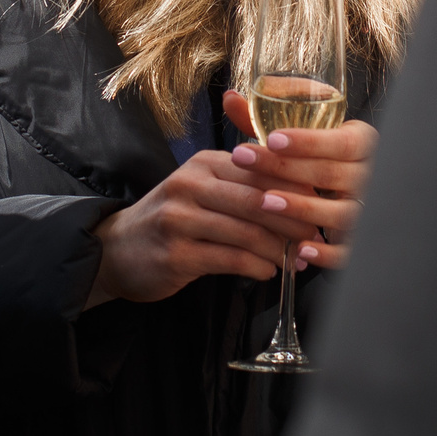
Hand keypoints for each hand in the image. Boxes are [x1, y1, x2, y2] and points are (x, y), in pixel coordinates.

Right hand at [85, 149, 329, 307]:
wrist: (118, 250)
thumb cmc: (173, 220)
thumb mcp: (203, 190)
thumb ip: (243, 186)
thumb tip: (300, 194)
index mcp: (203, 164)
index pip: (260, 170)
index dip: (294, 189)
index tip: (318, 207)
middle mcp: (190, 184)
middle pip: (256, 200)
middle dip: (292, 221)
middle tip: (314, 237)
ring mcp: (180, 219)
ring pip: (246, 231)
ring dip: (278, 249)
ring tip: (295, 260)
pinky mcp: (176, 253)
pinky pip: (229, 259)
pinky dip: (256, 266)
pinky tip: (269, 271)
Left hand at [222, 89, 374, 270]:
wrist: (346, 194)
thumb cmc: (316, 161)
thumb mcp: (297, 139)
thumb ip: (264, 121)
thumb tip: (228, 98)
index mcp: (362, 143)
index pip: (342, 141)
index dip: (308, 142)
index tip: (272, 139)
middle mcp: (371, 176)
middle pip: (334, 174)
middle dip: (287, 169)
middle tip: (245, 161)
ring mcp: (369, 210)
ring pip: (343, 212)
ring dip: (303, 208)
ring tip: (265, 202)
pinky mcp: (362, 241)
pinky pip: (350, 250)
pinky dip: (328, 253)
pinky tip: (299, 249)